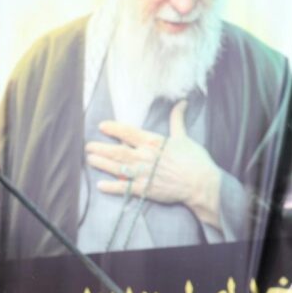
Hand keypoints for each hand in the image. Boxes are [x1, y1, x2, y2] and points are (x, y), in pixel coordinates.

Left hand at [85, 100, 222, 227]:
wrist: (202, 184)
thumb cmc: (195, 160)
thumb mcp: (185, 137)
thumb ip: (177, 120)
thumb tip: (181, 103)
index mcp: (153, 142)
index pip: (128, 132)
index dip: (113, 128)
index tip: (102, 126)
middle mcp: (144, 157)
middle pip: (117, 150)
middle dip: (100, 148)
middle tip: (89, 146)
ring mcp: (143, 174)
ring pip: (116, 167)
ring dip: (101, 163)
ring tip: (90, 159)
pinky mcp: (145, 189)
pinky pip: (124, 188)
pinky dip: (111, 187)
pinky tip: (100, 185)